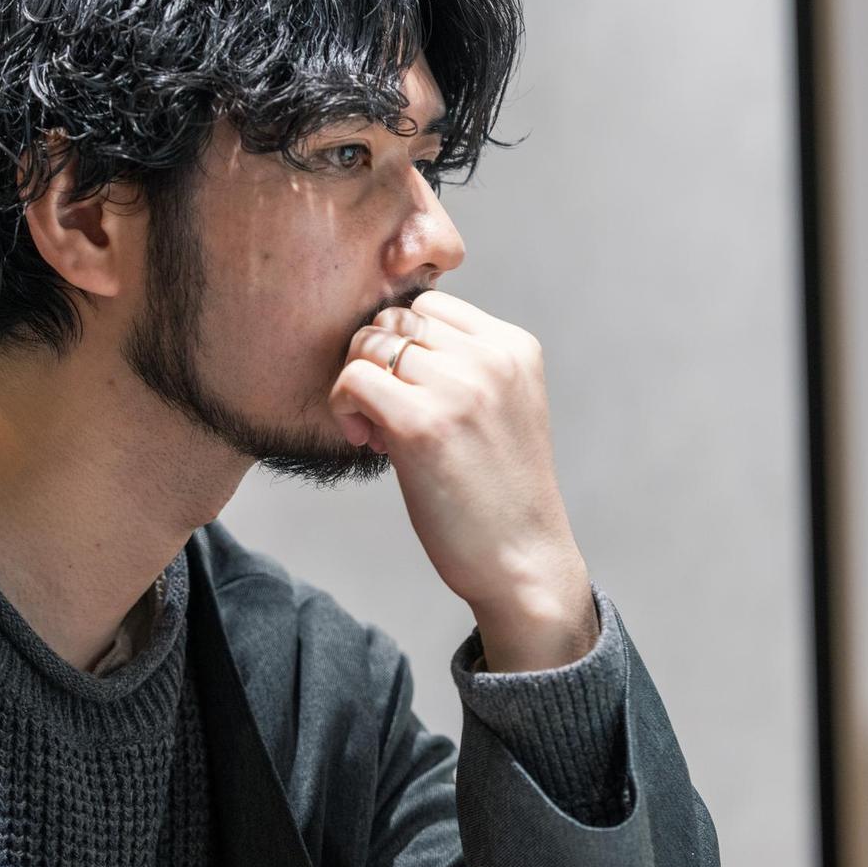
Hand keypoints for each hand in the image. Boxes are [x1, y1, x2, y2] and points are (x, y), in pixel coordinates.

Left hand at [328, 291, 596, 670]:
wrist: (523, 561)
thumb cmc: (500, 494)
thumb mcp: (503, 408)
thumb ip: (463, 366)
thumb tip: (383, 340)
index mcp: (515, 348)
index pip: (431, 304)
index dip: (403, 343)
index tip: (409, 391)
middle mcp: (491, 358)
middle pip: (396, 319)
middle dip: (376, 359)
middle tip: (382, 413)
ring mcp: (459, 388)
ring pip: (370, 343)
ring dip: (357, 383)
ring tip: (374, 431)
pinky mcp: (423, 425)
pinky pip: (354, 380)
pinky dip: (344, 406)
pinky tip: (366, 443)